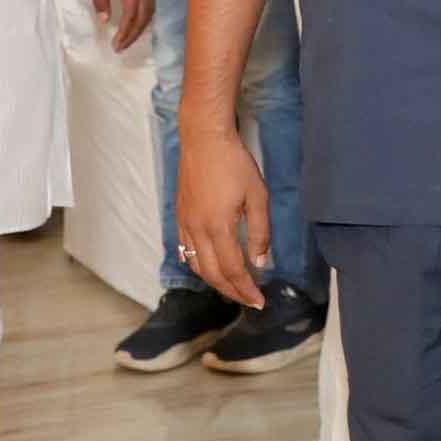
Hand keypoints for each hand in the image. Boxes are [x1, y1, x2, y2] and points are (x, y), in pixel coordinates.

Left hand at [89, 0, 153, 53]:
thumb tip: (104, 19)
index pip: (131, 14)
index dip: (124, 31)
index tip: (115, 43)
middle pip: (143, 17)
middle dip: (132, 35)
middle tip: (120, 47)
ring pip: (149, 12)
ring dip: (140, 28)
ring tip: (128, 39)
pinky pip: (150, 5)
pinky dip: (144, 18)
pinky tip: (137, 23)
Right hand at [177, 123, 269, 306]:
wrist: (203, 139)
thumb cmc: (234, 163)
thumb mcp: (258, 196)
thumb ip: (260, 232)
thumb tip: (260, 262)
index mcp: (218, 227)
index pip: (233, 270)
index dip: (246, 289)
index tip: (259, 301)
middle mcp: (197, 230)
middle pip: (213, 274)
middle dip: (232, 292)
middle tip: (249, 301)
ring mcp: (185, 224)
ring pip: (196, 265)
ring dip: (215, 282)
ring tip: (233, 288)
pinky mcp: (180, 216)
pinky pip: (186, 250)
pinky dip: (199, 265)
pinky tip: (209, 267)